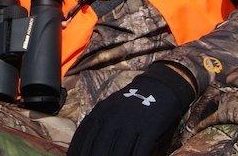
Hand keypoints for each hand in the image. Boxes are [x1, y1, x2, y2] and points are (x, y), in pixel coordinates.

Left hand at [67, 63, 194, 155]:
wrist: (159, 88)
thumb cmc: (131, 102)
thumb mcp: (109, 108)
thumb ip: (97, 124)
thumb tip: (83, 146)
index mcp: (100, 112)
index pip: (84, 137)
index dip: (77, 151)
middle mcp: (112, 117)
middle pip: (99, 147)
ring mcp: (131, 122)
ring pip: (118, 152)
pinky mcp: (148, 128)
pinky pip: (139, 150)